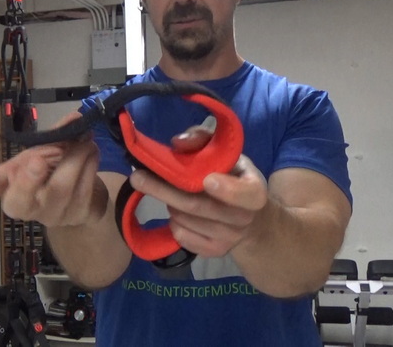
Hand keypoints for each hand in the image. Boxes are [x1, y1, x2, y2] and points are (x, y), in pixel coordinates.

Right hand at [0, 113, 107, 226]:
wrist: (85, 197)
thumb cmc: (54, 171)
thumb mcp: (47, 151)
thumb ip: (56, 135)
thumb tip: (74, 119)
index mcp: (9, 186)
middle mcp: (27, 205)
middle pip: (18, 203)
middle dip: (26, 181)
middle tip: (37, 160)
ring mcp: (53, 215)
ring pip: (61, 187)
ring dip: (75, 157)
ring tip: (85, 140)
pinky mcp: (78, 215)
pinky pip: (84, 188)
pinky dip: (89, 164)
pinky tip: (91, 152)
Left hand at [130, 124, 268, 257]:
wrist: (249, 217)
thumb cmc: (232, 176)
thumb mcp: (224, 153)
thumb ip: (203, 140)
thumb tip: (178, 142)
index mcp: (254, 191)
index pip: (247, 195)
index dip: (228, 190)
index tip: (207, 180)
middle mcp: (245, 218)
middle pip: (199, 207)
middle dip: (165, 191)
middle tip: (138, 177)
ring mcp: (230, 239)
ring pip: (186, 220)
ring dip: (169, 204)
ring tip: (167, 192)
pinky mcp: (214, 252)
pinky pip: (182, 237)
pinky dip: (172, 222)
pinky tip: (176, 211)